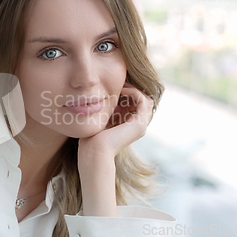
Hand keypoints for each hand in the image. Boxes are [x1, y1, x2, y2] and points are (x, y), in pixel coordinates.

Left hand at [76, 81, 154, 216]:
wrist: (94, 152)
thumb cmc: (92, 140)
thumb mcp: (100, 121)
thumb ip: (106, 112)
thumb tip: (101, 100)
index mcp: (129, 127)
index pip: (135, 105)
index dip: (126, 95)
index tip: (113, 89)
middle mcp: (138, 127)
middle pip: (141, 101)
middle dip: (130, 91)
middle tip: (118, 85)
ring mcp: (141, 126)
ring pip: (144, 99)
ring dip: (132, 90)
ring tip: (119, 86)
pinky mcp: (140, 123)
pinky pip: (143, 100)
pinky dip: (133, 91)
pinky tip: (121, 90)